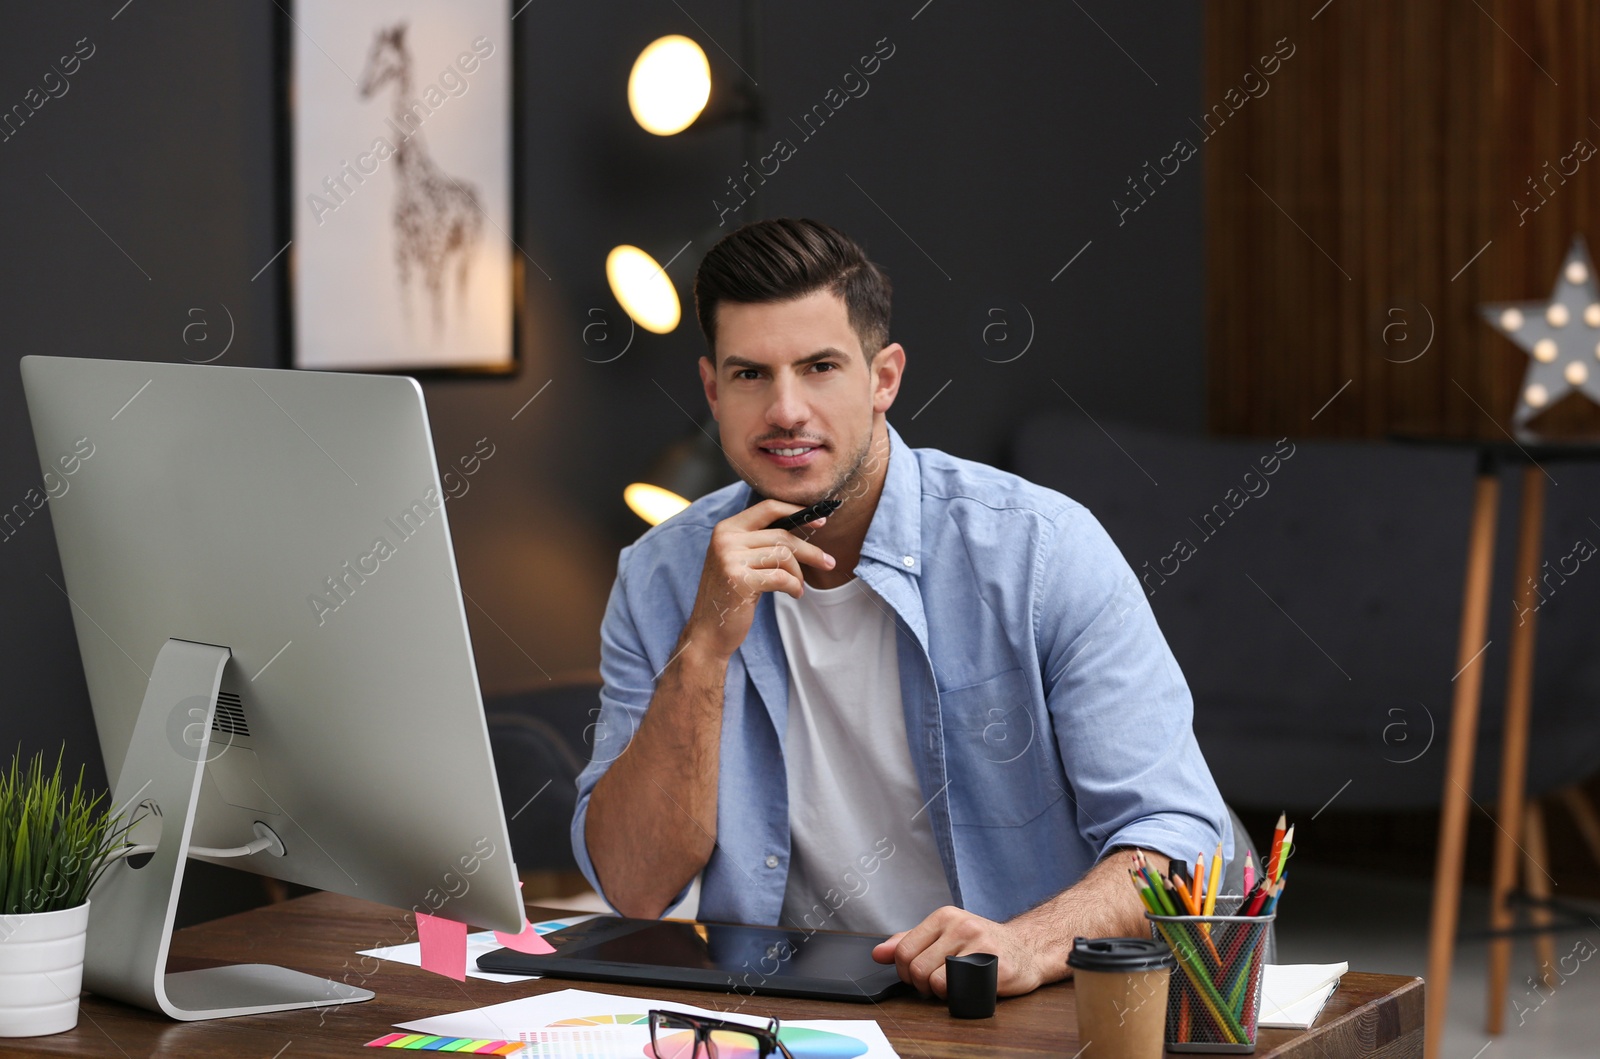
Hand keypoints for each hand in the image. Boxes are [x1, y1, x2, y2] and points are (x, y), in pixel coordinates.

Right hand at [685, 498, 835, 658]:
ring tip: (798, 587)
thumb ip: (761, 541)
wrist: (708, 631)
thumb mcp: (741, 560)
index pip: (768, 508)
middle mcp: (726, 539)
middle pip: (782, 534)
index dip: (797, 512)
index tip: (821, 521)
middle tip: (829, 562)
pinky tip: (794, 594)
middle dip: (810, 551)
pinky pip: (782, 577)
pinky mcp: (739, 580)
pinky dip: (794, 586)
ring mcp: (730, 558)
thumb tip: (806, 524)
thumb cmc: (732, 595)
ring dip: (799, 574)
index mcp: (727, 528)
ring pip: (784, 555)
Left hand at [871, 905, 1061, 998]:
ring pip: (935, 980)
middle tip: (935, 985)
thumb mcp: (944, 935)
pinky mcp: (995, 966)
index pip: (904, 949)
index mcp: (945, 916)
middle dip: (921, 985)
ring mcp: (980, 944)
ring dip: (939, 992)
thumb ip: (910, 941)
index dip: (904, 971)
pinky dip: (957, 995)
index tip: (916, 976)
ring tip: (951, 986)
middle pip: (917, 968)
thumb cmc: (983, 944)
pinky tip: (966, 988)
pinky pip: (959, 988)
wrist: (1027, 950)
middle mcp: (962, 926)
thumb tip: (878, 953)